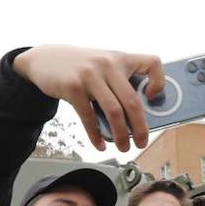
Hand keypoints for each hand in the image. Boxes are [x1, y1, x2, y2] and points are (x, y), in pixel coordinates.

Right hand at [13, 46, 163, 152]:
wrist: (45, 59)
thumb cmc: (80, 66)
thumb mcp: (103, 65)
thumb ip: (120, 82)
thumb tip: (136, 117)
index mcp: (120, 58)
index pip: (151, 62)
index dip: (159, 81)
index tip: (154, 97)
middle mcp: (107, 64)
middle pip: (133, 100)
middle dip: (140, 127)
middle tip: (142, 142)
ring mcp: (90, 75)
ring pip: (114, 112)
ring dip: (121, 135)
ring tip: (123, 147)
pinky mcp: (73, 87)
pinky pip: (89, 117)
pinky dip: (96, 135)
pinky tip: (100, 144)